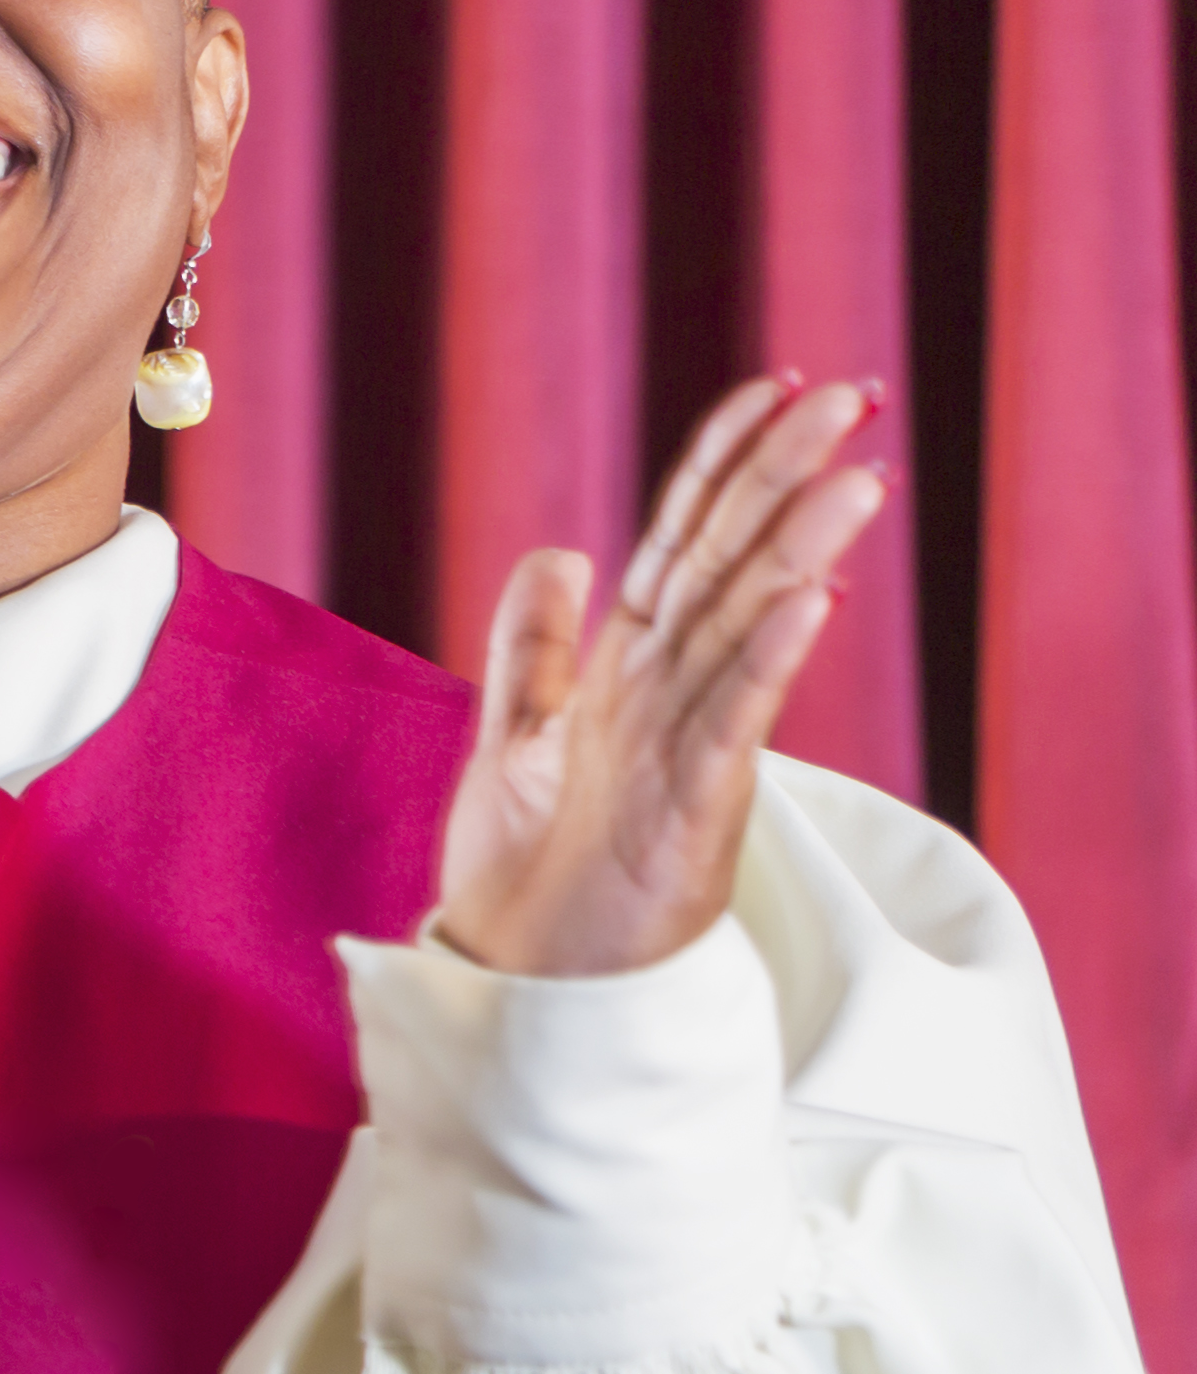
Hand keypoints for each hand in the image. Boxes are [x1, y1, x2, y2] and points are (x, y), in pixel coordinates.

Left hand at [435, 375, 888, 978]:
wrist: (520, 985)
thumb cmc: (527, 873)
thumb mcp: (515, 736)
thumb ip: (535, 646)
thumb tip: (559, 549)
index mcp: (629, 669)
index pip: (684, 542)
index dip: (722, 465)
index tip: (771, 387)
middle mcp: (668, 695)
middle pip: (733, 563)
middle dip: (788, 478)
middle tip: (856, 394)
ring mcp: (688, 748)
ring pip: (749, 628)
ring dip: (801, 550)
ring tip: (858, 475)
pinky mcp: (696, 809)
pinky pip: (734, 719)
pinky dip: (769, 657)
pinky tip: (809, 599)